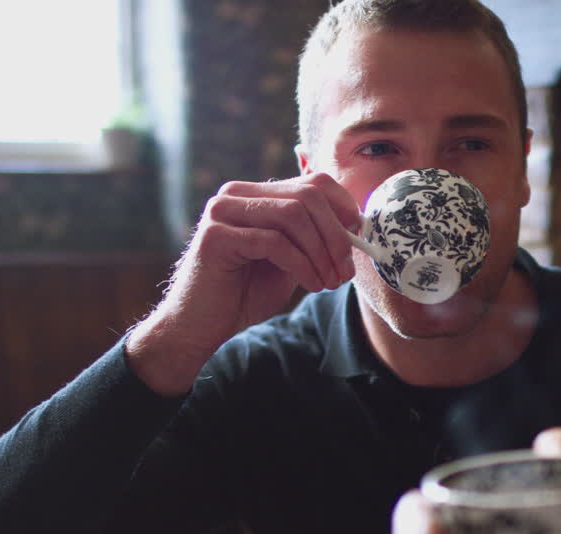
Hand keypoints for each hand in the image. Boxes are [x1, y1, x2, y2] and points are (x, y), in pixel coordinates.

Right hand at [127, 173, 359, 394]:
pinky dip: (302, 265)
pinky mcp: (216, 235)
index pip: (312, 181)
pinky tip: (312, 285)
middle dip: (336, 236)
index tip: (359, 237)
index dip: (343, 206)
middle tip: (345, 271)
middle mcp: (237, 194)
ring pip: (293, 215)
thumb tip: (355, 225)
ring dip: (321, 252)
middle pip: (307, 196)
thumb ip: (313, 238)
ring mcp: (222, 211)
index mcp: (256, 195)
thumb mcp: (290, 260)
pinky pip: (275, 242)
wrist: (202, 326)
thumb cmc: (246, 294)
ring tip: (330, 282)